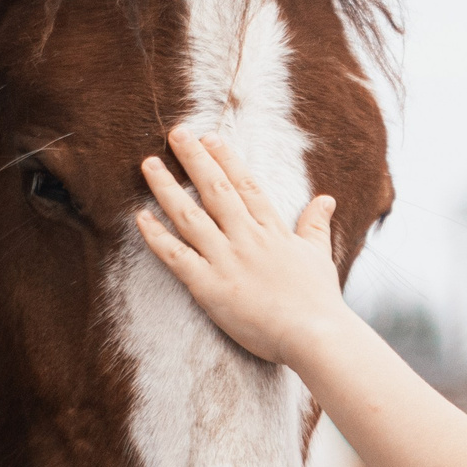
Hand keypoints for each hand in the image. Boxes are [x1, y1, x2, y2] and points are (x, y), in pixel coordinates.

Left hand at [136, 127, 346, 366]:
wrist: (315, 334)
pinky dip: (157, 236)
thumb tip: (326, 199)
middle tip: (176, 133)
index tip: (209, 137)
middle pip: (216, 190)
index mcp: (273, 230)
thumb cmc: (319, 300)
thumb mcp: (319, 255)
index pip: (246, 185)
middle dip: (194, 159)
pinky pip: (176, 256)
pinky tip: (140, 217)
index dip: (225, 159)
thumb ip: (315, 224)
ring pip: (190, 216)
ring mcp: (227, 260)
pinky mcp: (210, 287)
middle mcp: (247, 238)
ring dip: (167, 188)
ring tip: (148, 165)